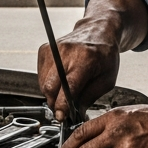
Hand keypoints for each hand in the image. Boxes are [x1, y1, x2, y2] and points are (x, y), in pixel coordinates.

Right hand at [37, 0, 147, 121]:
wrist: (98, 30)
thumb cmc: (105, 54)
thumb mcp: (107, 79)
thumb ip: (90, 97)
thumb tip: (75, 113)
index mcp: (85, 59)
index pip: (68, 87)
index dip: (62, 105)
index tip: (61, 116)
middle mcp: (66, 52)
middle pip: (50, 86)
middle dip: (55, 103)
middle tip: (64, 108)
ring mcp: (53, 49)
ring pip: (43, 83)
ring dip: (51, 93)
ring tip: (65, 90)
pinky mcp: (45, 49)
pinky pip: (40, 75)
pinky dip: (48, 82)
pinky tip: (60, 79)